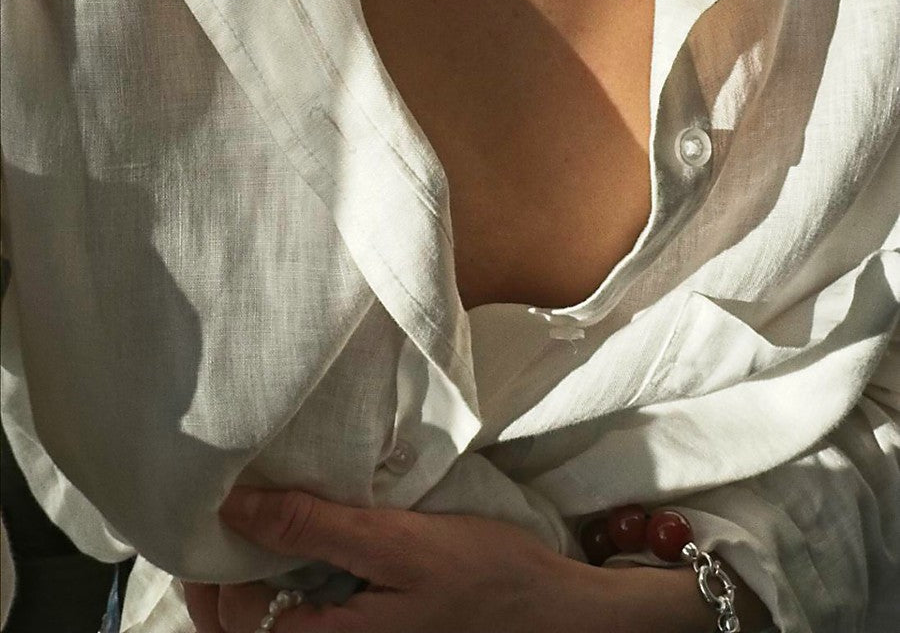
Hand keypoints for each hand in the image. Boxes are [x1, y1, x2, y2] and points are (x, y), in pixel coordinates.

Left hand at [181, 484, 602, 632]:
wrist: (548, 611)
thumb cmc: (480, 576)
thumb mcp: (396, 542)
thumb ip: (314, 528)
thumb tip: (235, 506)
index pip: (227, 614)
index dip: (207, 560)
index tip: (211, 501)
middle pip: (240, 624)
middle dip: (220, 571)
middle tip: (223, 507)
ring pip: (269, 623)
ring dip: (252, 576)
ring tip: (256, 517)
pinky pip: (306, 616)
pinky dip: (288, 582)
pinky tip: (300, 540)